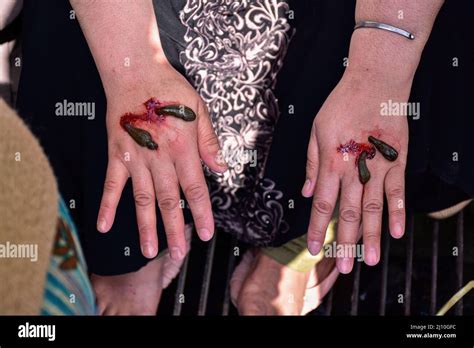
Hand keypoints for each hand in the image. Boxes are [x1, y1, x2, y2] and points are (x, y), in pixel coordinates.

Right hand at [97, 59, 225, 260]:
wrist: (134, 73)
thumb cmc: (169, 90)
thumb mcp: (199, 110)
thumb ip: (209, 141)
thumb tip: (221, 168)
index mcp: (182, 148)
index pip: (195, 189)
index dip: (202, 213)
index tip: (207, 234)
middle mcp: (159, 159)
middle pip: (169, 201)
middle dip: (176, 230)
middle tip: (179, 254)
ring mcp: (135, 159)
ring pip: (142, 200)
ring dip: (147, 226)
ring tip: (150, 250)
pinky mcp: (116, 155)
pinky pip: (111, 185)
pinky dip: (108, 206)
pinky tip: (104, 226)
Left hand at [302, 73, 408, 272]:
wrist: (375, 80)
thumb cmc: (342, 102)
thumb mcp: (316, 130)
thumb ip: (312, 163)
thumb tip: (306, 192)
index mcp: (330, 162)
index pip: (322, 204)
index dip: (316, 229)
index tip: (314, 250)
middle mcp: (353, 169)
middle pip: (347, 214)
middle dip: (344, 243)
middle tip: (343, 269)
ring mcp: (378, 166)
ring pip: (373, 209)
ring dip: (372, 237)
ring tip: (370, 262)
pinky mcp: (397, 159)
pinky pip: (397, 191)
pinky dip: (396, 211)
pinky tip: (396, 232)